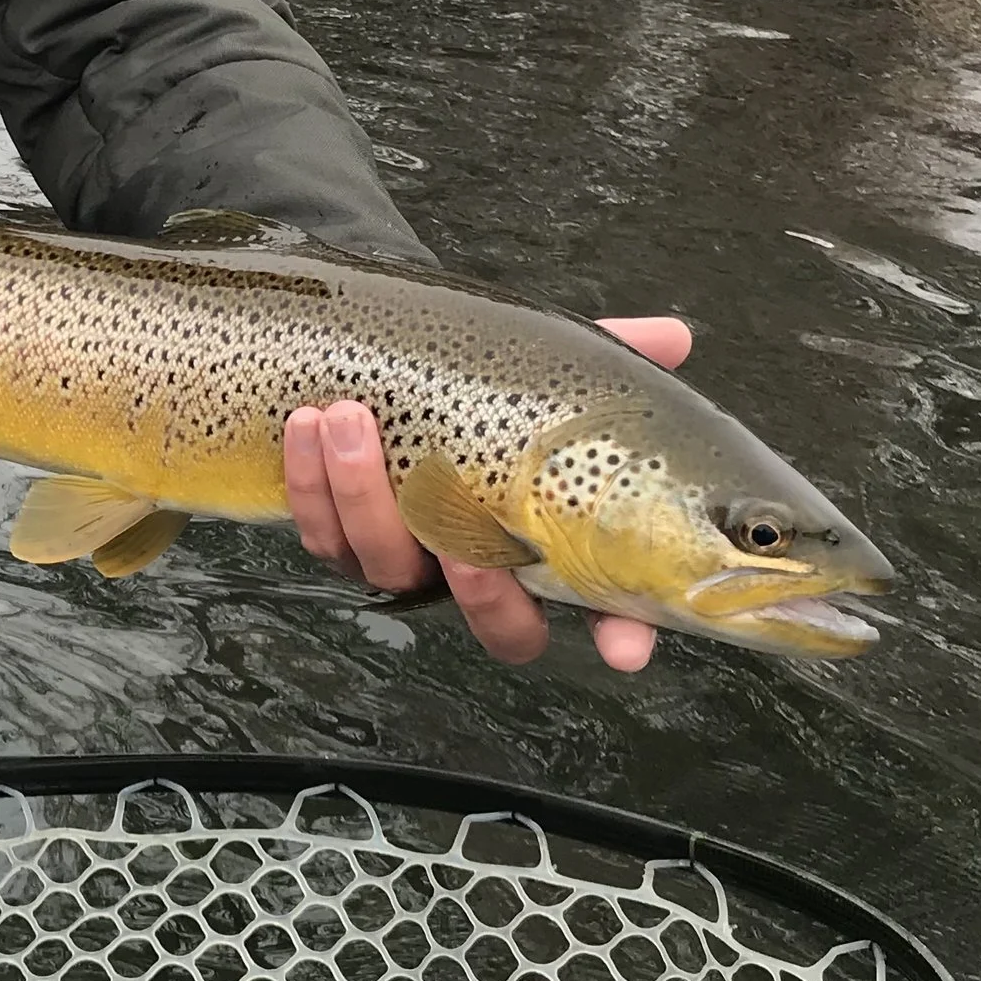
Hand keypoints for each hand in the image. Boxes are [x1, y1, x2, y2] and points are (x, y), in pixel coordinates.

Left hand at [283, 316, 693, 671]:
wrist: (387, 349)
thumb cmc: (483, 372)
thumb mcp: (545, 360)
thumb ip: (609, 351)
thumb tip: (674, 336)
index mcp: (551, 542)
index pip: (604, 614)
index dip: (621, 633)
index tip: (624, 644)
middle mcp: (483, 569)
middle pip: (496, 623)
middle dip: (476, 584)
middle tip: (450, 517)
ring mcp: (409, 558)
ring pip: (389, 567)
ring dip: (365, 499)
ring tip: (347, 418)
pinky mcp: (340, 535)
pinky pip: (323, 532)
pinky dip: (311, 482)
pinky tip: (307, 424)